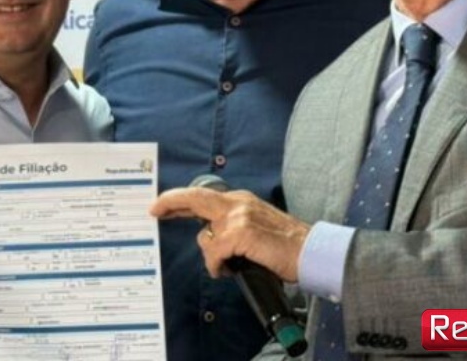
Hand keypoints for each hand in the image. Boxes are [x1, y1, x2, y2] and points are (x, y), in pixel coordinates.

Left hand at [150, 186, 309, 281]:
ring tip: (230, 266)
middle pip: (195, 198)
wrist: (312, 252)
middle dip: (171, 202)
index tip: (160, 205)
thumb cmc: (287, 247)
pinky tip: (229, 271)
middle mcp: (238, 203)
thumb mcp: (256, 228)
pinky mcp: (240, 233)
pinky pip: (215, 253)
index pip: (203, 196)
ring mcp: (239, 216)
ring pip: (205, 237)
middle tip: (154, 211)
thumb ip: (232, 229)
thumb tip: (209, 240)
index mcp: (241, 201)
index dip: (179, 200)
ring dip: (212, 256)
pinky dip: (218, 266)